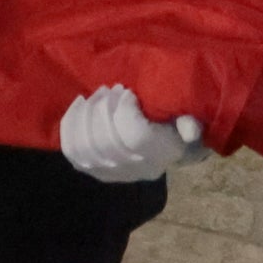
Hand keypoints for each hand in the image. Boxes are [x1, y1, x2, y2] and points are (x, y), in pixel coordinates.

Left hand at [59, 85, 201, 182]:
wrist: (168, 147)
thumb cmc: (176, 123)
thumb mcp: (191, 118)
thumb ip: (190, 121)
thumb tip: (190, 130)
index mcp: (162, 153)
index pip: (134, 137)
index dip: (125, 110)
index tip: (129, 93)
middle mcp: (137, 169)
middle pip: (106, 142)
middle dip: (103, 108)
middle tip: (111, 88)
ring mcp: (114, 174)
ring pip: (87, 147)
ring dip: (87, 114)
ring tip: (98, 95)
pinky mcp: (95, 171)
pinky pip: (73, 152)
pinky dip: (71, 125)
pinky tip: (79, 105)